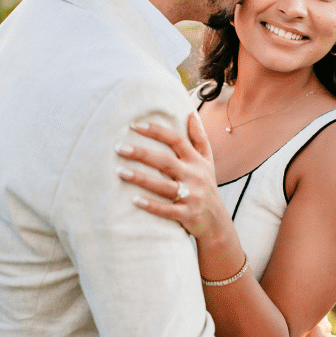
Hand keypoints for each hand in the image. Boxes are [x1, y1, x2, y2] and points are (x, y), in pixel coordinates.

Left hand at [115, 113, 231, 242]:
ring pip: (165, 186)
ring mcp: (192, 196)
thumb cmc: (206, 186)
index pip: (177, 140)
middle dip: (142, 153)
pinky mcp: (188, 214)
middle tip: (119, 147)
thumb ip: (199, 138)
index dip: (156, 131)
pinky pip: (168, 210)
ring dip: (142, 179)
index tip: (134, 125)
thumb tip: (190, 114)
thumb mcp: (207, 161)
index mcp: (197, 161)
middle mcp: (195, 176)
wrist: (217, 221)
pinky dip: (152, 205)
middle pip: (166, 161)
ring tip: (120, 172)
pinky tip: (134, 200)